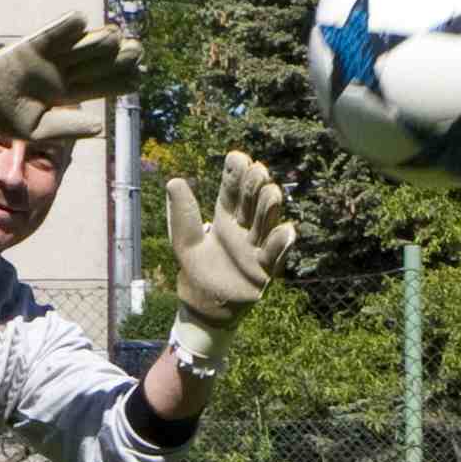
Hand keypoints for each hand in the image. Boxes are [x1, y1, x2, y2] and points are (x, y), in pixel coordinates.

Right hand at [0, 12, 141, 137]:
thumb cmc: (5, 117)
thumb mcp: (37, 130)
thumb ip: (67, 128)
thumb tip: (100, 126)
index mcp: (68, 92)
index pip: (100, 85)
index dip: (120, 80)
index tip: (140, 76)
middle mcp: (63, 72)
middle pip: (96, 62)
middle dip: (117, 56)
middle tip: (137, 49)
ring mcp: (49, 57)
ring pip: (79, 46)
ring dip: (97, 40)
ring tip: (115, 35)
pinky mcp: (31, 45)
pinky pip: (50, 34)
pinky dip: (64, 27)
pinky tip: (80, 19)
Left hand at [164, 151, 296, 362]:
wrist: (203, 305)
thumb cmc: (195, 269)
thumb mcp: (183, 240)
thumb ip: (181, 213)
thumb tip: (174, 180)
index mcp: (225, 219)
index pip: (232, 192)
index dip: (235, 175)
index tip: (238, 156)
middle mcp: (244, 229)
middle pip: (252, 203)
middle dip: (255, 186)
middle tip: (258, 170)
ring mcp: (256, 247)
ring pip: (266, 223)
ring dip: (270, 208)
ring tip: (272, 192)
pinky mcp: (264, 269)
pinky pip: (275, 254)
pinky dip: (281, 243)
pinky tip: (286, 229)